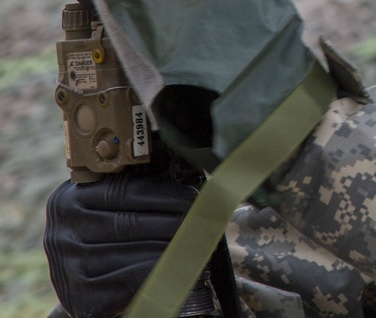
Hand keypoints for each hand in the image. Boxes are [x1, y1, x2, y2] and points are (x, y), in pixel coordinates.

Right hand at [44, 173, 196, 317]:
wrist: (85, 285)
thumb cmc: (106, 238)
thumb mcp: (107, 209)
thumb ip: (133, 193)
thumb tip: (187, 188)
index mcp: (69, 200)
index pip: (125, 192)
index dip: (164, 194)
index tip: (194, 197)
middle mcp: (62, 232)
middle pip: (130, 223)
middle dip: (173, 221)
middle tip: (204, 221)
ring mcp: (69, 266)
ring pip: (134, 252)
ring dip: (173, 247)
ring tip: (201, 242)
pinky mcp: (81, 296)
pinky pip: (131, 279)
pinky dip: (162, 271)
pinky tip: (184, 267)